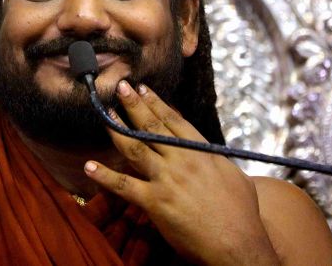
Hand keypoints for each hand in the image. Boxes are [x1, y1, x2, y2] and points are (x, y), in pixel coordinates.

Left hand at [84, 80, 280, 265]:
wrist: (238, 244)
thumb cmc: (242, 214)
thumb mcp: (235, 176)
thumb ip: (216, 161)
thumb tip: (210, 154)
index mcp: (202, 151)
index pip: (174, 120)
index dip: (156, 103)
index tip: (143, 88)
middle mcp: (182, 160)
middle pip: (151, 127)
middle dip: (133, 104)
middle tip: (119, 86)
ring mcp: (167, 179)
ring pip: (134, 148)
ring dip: (117, 129)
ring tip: (104, 114)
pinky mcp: (155, 202)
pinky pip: (123, 186)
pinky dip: (104, 176)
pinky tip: (89, 166)